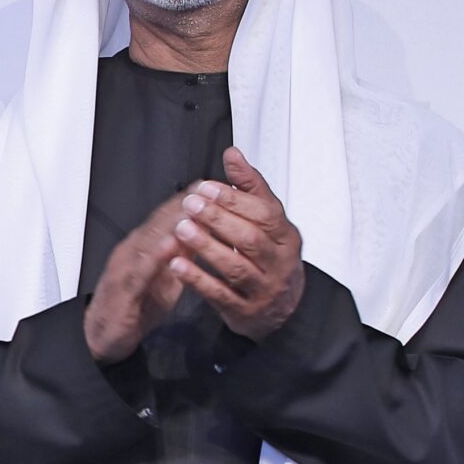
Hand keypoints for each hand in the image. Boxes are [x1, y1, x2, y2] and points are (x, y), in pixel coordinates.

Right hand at [83, 192, 193, 362]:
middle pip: (159, 222)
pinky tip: (169, 246)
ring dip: (171, 224)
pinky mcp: (122, 289)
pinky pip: (139, 271)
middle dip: (184, 205)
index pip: (168, 217)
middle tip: (208, 190)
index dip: (190, 201)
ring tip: (194, 211)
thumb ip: (181, 255)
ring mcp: (124, 268)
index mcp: (144, 247)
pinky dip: (154, 257)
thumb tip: (204, 234)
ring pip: (149, 240)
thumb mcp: (166, 276)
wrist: (103, 336)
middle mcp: (132, 251)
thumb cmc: (136, 306)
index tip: (213, 187)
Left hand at [168, 146, 304, 340]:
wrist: (283, 309)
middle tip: (190, 205)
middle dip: (218, 220)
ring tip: (182, 229)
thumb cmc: (270, 256)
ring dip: (206, 246)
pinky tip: (177, 264)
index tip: (206, 187)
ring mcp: (263, 288)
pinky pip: (220, 294)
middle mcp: (278, 262)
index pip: (265, 213)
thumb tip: (232, 154)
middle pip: (250, 239)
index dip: (235, 199)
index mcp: (286, 236)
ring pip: (235, 267)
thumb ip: (249, 187)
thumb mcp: (267, 221)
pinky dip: (197, 279)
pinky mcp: (244, 310)